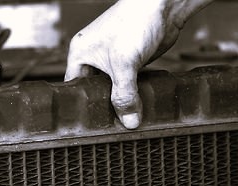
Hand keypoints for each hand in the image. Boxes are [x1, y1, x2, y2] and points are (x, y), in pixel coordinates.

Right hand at [65, 0, 209, 128]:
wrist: (163, 7)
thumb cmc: (135, 21)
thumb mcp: (124, 64)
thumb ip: (124, 95)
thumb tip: (128, 120)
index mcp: (80, 53)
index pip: (74, 86)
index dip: (82, 104)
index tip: (92, 121)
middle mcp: (94, 56)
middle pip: (95, 90)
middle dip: (105, 104)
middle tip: (113, 121)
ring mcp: (114, 59)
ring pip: (113, 88)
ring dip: (122, 99)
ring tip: (128, 114)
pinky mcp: (131, 62)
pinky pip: (129, 84)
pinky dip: (134, 93)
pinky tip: (139, 102)